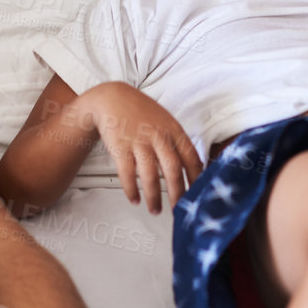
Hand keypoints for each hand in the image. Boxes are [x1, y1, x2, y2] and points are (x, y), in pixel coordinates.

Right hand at [76, 83, 203, 213]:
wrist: (111, 98)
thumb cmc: (140, 112)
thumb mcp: (165, 120)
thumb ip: (177, 141)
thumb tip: (193, 168)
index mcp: (173, 130)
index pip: (192, 157)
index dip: (196, 179)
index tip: (196, 195)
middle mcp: (158, 136)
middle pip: (173, 170)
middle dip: (177, 194)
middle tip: (177, 210)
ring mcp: (139, 141)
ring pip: (150, 176)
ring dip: (153, 197)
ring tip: (155, 209)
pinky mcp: (120, 147)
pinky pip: (127, 174)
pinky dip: (131, 190)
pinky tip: (134, 199)